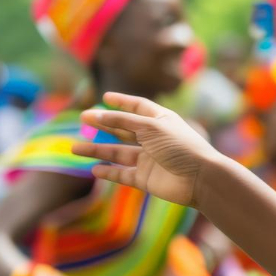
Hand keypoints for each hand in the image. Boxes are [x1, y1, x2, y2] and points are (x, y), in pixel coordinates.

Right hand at [73, 93, 223, 207]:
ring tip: (74, 148)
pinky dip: (109, 172)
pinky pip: (123, 174)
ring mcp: (150, 160)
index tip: (105, 97)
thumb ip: (123, 122)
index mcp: (161, 121)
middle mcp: (155, 139)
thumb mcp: (150, 127)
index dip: (123, 102)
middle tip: (82, 119)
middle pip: (125, 130)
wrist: (200, 179)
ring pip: (118, 153)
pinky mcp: (147, 179)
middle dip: (104, 125)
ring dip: (97, 150)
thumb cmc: (180, 147)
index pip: (139, 107)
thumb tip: (96, 115)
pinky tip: (94, 169)